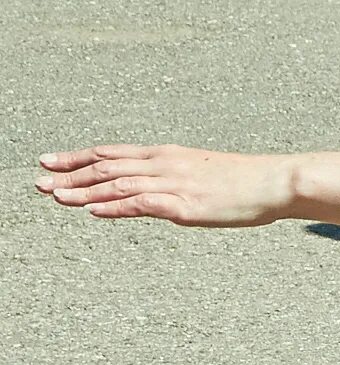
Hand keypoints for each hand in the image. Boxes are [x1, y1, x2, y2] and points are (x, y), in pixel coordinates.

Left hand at [35, 145, 293, 225]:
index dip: (77, 157)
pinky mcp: (185, 206)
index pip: (111, 153)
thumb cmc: (245, 180)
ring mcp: (174, 184)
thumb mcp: (202, 172)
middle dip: (69, 174)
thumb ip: (171, 180)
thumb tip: (150, 193)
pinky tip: (94, 211)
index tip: (50, 161)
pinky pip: (142, 204)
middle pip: (106, 167)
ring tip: (56, 197)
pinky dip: (114, 207)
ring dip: (83, 192)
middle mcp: (164, 164)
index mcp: (167, 154)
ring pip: (117, 185)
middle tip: (38, 181)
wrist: (276, 182)